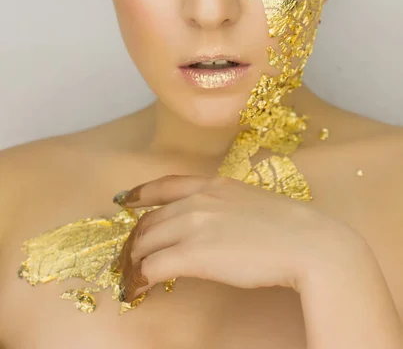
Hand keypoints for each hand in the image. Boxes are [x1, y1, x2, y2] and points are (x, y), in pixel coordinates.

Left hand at [114, 174, 357, 302]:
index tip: (124, 199)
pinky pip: (152, 267)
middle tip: (128, 257)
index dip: (141, 192)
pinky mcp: (193, 254)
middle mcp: (198, 200)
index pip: (166, 184)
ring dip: (133, 261)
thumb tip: (214, 227)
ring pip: (145, 242)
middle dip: (135, 240)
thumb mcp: (253, 204)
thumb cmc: (290, 228)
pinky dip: (139, 279)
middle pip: (150, 219)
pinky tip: (140, 289)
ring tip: (131, 277)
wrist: (308, 243)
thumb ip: (227, 208)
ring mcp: (194, 225)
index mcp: (214, 185)